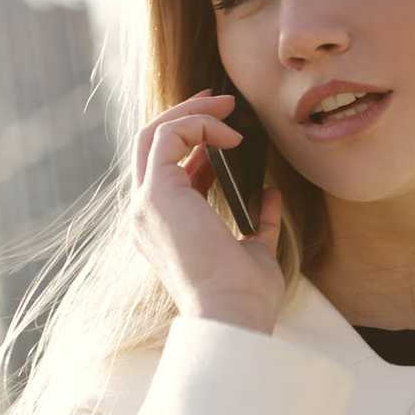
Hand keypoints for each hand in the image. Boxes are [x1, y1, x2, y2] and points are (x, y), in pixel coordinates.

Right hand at [128, 87, 285, 334]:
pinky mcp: (156, 194)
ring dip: (192, 112)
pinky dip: (199, 125)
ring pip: (153, 133)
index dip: (193, 142)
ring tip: (229, 106)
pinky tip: (231, 137)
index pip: (166, 169)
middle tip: (222, 101)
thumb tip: (270, 192)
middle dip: (185, 114)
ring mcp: (145, 203)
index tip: (228, 130)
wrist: (233, 314)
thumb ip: (258, 221)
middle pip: (150, 144)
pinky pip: (169, 137)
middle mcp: (145, 213)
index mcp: (162, 226)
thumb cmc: (244, 295)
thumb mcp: (255, 250)